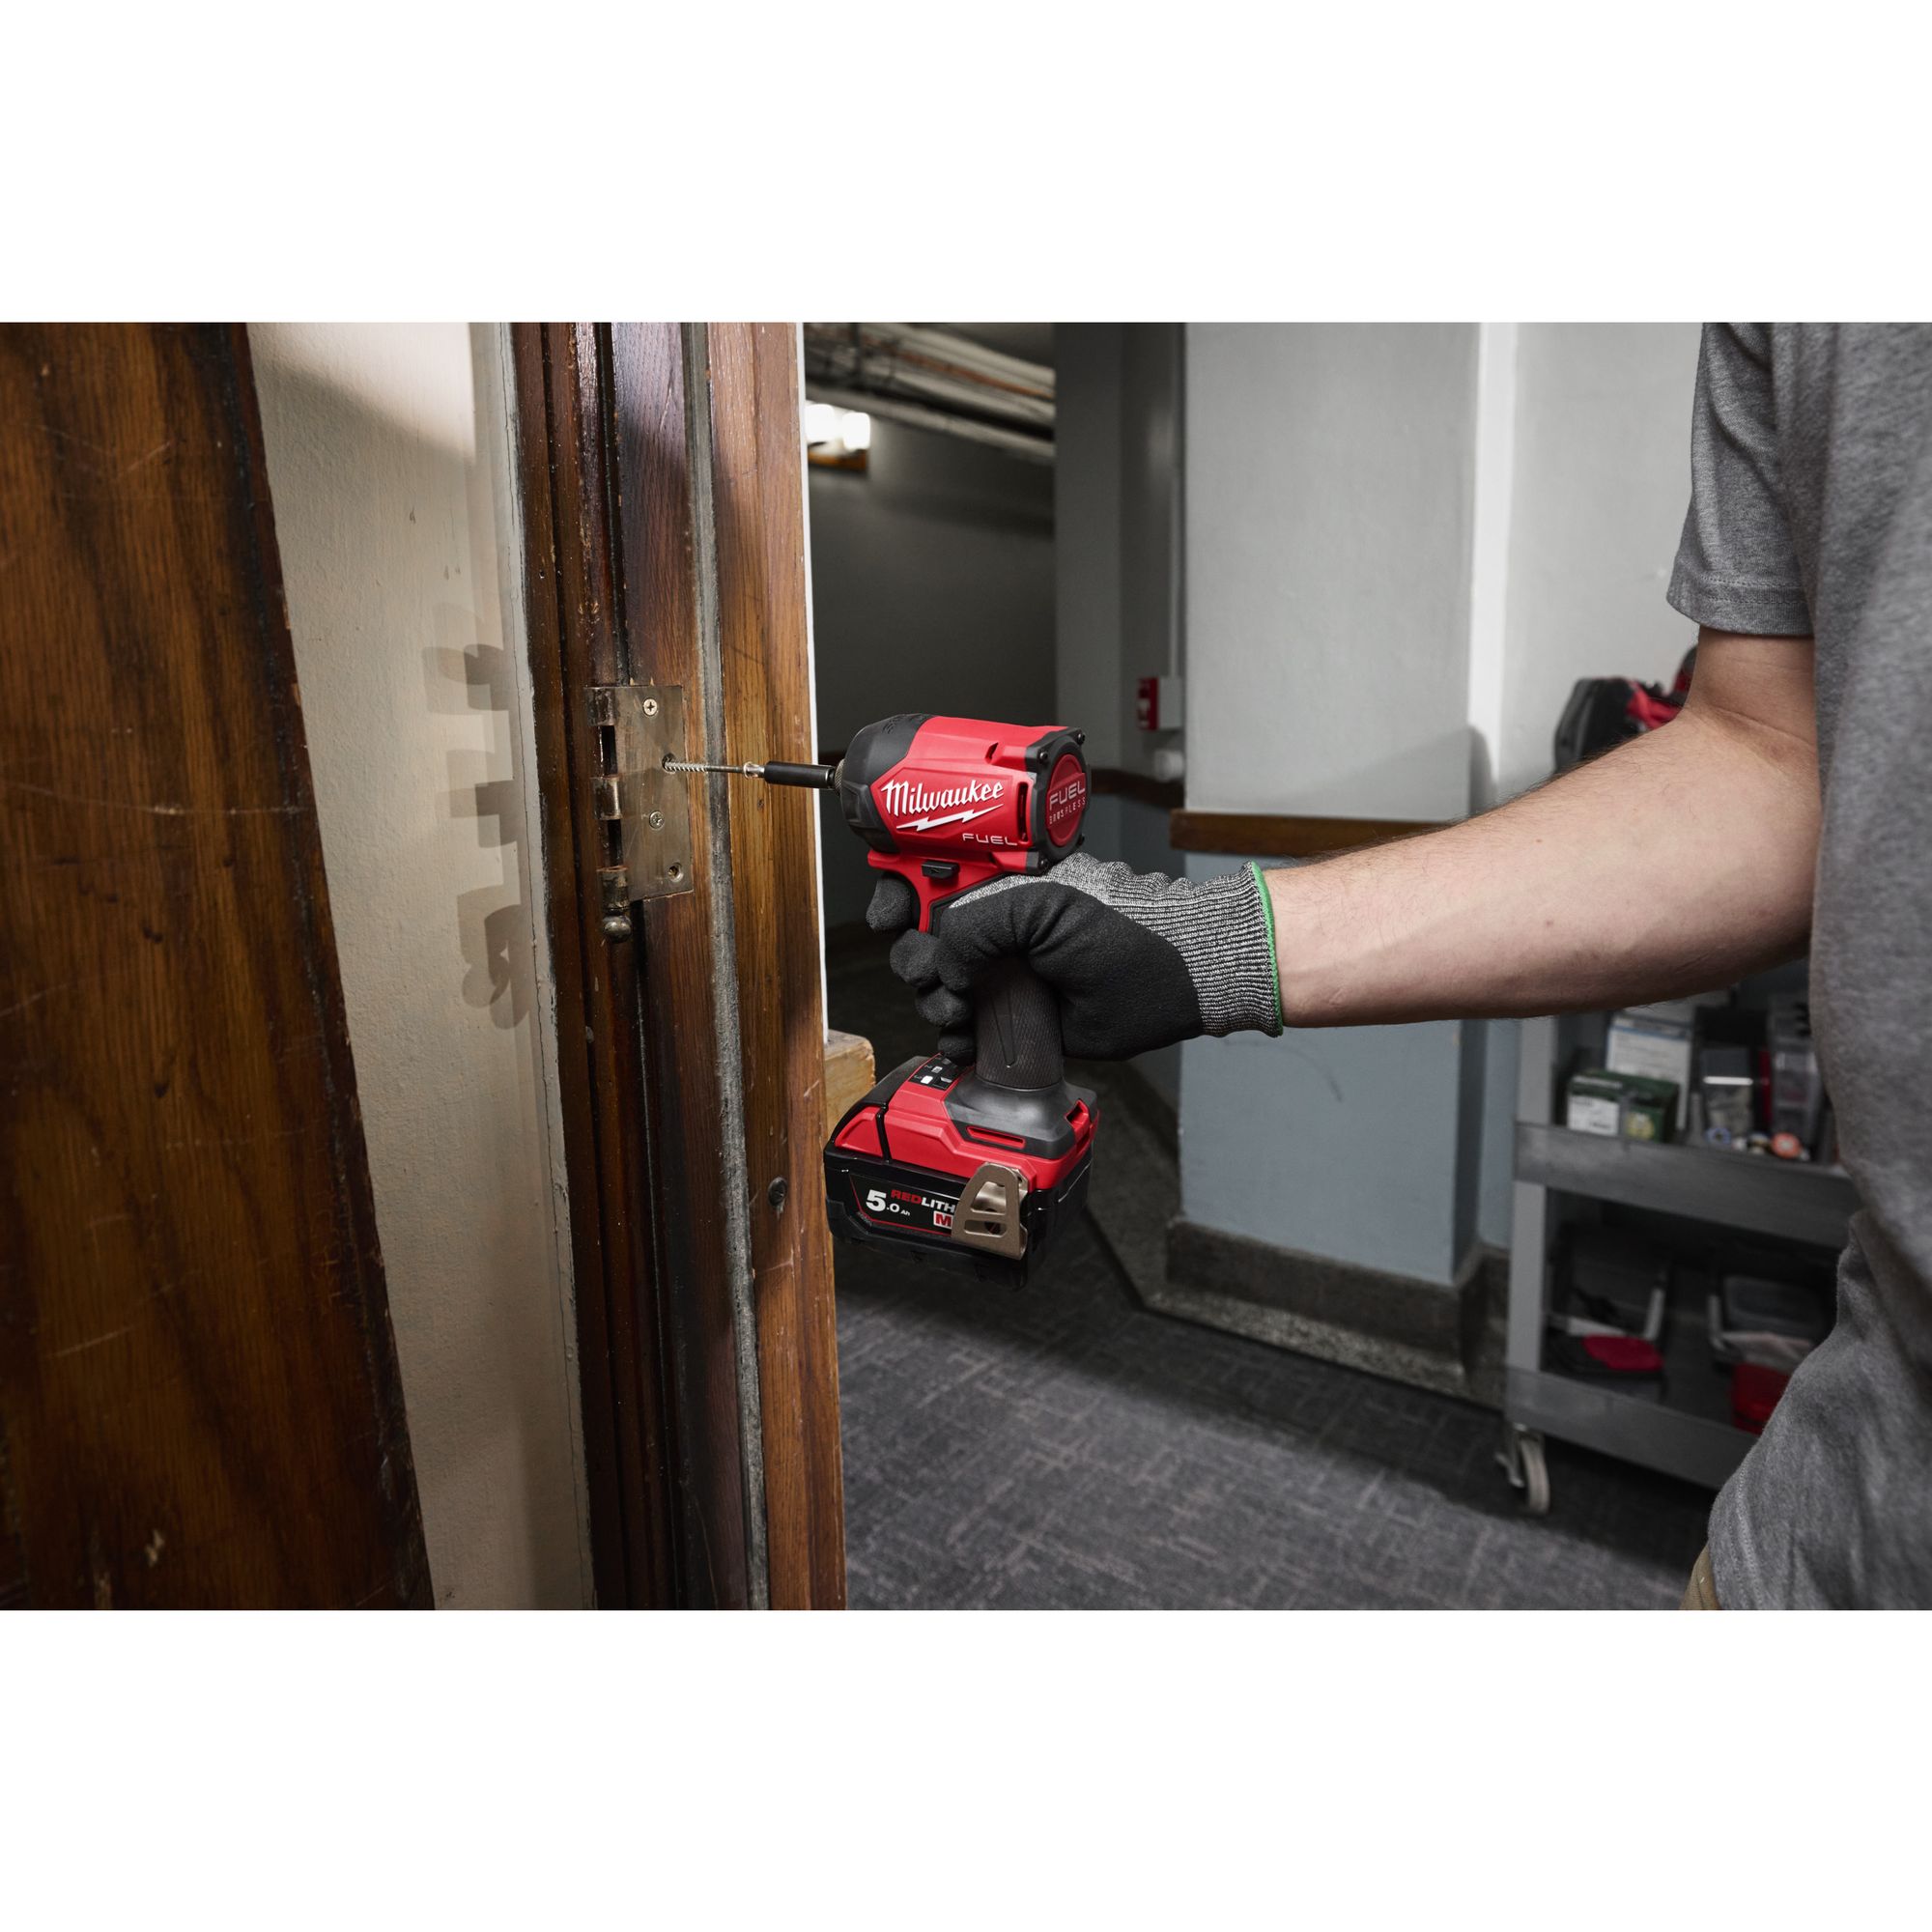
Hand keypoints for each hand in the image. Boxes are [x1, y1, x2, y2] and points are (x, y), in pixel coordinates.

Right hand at [867, 853, 1283, 1062]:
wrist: (1171, 978)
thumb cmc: (1122, 928)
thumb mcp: (1040, 906)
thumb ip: (976, 923)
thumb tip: (943, 961)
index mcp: (997, 883)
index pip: (924, 879)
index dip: (897, 895)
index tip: (893, 916)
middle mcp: (994, 927)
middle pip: (918, 940)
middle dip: (914, 959)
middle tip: (937, 973)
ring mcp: (1002, 974)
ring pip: (934, 989)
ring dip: (934, 1003)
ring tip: (962, 1009)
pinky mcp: (1014, 1020)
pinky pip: (964, 1032)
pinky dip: (955, 1040)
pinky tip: (967, 1040)